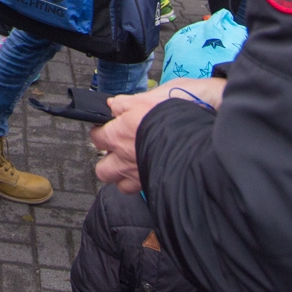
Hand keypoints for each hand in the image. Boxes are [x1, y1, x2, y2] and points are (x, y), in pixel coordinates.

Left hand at [90, 78, 224, 193]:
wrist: (194, 139)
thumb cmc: (169, 118)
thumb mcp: (145, 100)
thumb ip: (124, 103)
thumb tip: (113, 105)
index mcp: (118, 136)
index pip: (97, 137)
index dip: (101, 132)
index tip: (105, 130)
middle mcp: (124, 160)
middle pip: (103, 169)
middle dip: (107, 162)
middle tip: (116, 153)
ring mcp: (138, 176)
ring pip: (121, 185)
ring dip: (124, 177)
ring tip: (133, 166)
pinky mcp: (153, 185)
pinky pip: (141, 191)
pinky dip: (144, 183)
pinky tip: (151, 173)